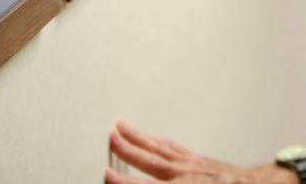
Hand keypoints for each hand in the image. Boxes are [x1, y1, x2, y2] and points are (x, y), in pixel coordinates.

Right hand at [104, 121, 292, 183]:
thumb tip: (158, 180)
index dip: (124, 182)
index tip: (106, 174)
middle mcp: (187, 172)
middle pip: (150, 158)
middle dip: (128, 148)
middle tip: (109, 136)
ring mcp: (193, 163)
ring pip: (160, 147)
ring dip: (140, 137)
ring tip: (121, 127)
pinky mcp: (199, 159)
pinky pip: (173, 147)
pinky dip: (158, 140)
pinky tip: (151, 137)